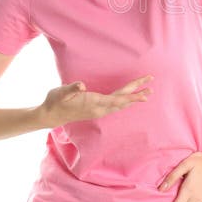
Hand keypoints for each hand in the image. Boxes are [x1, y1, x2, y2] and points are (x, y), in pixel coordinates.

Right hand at [38, 75, 153, 127]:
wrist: (50, 115)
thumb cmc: (55, 101)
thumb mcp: (61, 92)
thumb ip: (71, 88)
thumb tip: (81, 85)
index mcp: (94, 103)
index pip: (117, 99)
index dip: (131, 96)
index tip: (144, 95)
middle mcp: (99, 109)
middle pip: (122, 101)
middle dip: (137, 94)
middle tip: (151, 87)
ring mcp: (99, 111)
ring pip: (121, 104)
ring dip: (134, 97)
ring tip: (147, 92)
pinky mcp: (97, 110)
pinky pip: (116, 105)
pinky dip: (126, 101)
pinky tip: (130, 99)